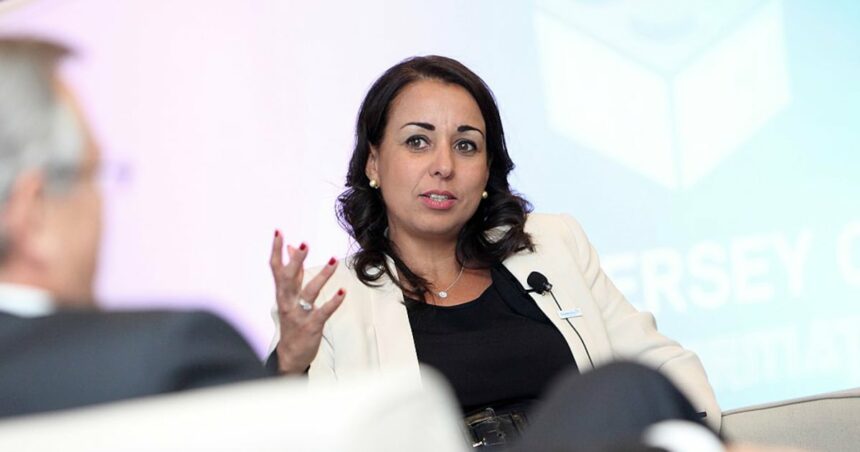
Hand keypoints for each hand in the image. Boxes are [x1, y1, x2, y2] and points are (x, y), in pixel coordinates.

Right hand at [270, 230, 344, 373]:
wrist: (289, 356)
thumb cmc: (291, 320)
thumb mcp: (289, 296)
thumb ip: (293, 272)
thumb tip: (292, 247)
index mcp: (282, 293)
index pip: (276, 268)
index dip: (276, 250)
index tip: (278, 232)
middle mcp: (287, 302)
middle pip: (289, 279)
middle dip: (297, 261)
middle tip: (305, 244)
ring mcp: (299, 314)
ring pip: (309, 292)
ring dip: (322, 276)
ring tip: (333, 260)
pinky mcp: (311, 326)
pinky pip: (322, 312)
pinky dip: (333, 302)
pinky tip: (342, 292)